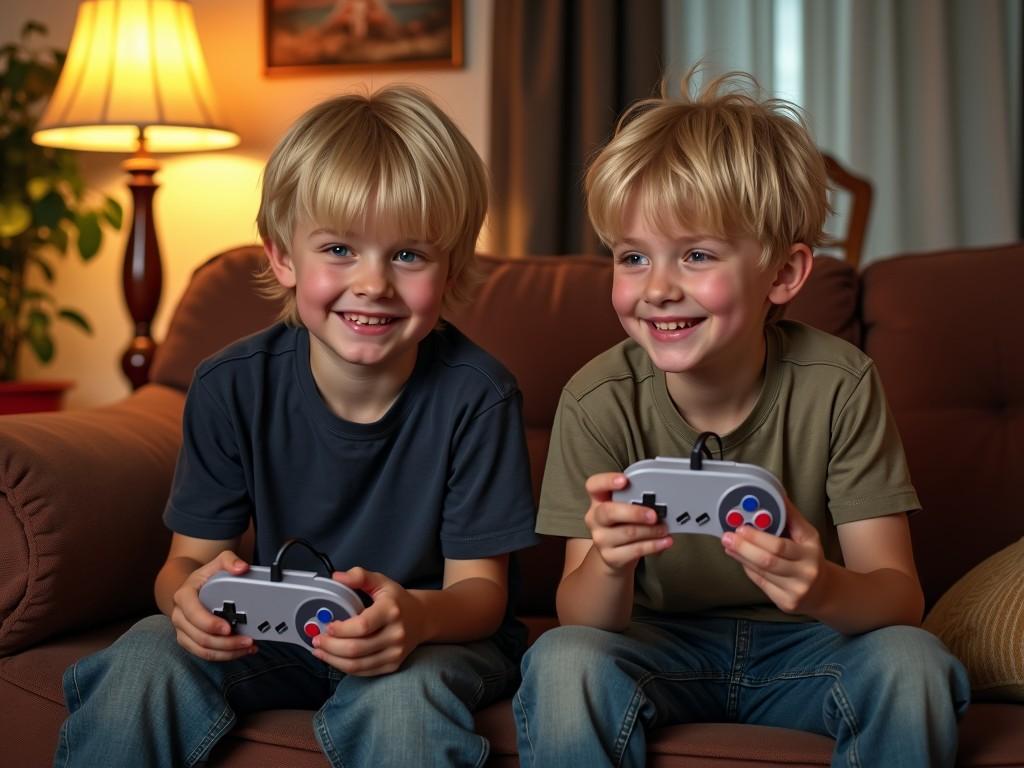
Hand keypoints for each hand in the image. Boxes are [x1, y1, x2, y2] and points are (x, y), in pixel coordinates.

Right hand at [170, 550, 255, 660]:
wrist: (191, 589)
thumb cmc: (205, 578)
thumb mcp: (217, 563)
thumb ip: (229, 561)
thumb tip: (242, 568)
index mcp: (184, 596)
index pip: (193, 613)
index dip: (210, 623)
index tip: (228, 628)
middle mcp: (179, 616)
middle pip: (200, 636)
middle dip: (225, 642)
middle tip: (247, 640)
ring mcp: (183, 631)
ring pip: (203, 650)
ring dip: (227, 652)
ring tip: (248, 647)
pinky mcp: (189, 641)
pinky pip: (205, 654)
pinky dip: (224, 656)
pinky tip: (241, 651)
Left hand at [312, 567, 426, 675]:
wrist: (422, 618)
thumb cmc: (397, 600)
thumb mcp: (381, 582)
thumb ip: (359, 576)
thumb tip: (337, 577)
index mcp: (391, 611)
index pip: (362, 626)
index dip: (341, 629)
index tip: (328, 626)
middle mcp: (395, 634)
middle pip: (356, 649)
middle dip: (331, 647)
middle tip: (317, 640)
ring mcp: (395, 652)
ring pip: (357, 665)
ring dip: (333, 660)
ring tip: (320, 651)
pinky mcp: (393, 665)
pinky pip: (364, 672)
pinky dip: (345, 668)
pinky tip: (334, 659)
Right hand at [584, 472, 672, 572]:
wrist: (615, 554)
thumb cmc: (623, 524)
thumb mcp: (624, 508)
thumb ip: (636, 500)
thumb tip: (661, 501)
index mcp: (598, 500)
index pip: (594, 485)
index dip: (607, 481)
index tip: (625, 480)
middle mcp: (595, 518)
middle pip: (608, 512)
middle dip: (634, 512)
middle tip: (653, 515)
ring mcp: (601, 539)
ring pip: (627, 533)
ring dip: (651, 530)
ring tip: (664, 528)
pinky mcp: (610, 557)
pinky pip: (635, 550)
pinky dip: (654, 545)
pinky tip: (665, 541)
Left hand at [721, 497, 828, 614]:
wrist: (823, 591)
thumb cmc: (810, 558)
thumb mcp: (807, 536)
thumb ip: (791, 517)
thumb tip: (777, 495)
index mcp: (810, 554)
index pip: (779, 546)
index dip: (757, 537)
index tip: (741, 527)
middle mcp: (805, 574)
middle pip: (767, 561)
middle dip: (743, 547)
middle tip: (728, 536)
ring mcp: (795, 592)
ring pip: (761, 573)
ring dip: (741, 557)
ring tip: (729, 545)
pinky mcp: (785, 603)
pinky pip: (761, 583)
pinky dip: (748, 569)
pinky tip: (740, 559)